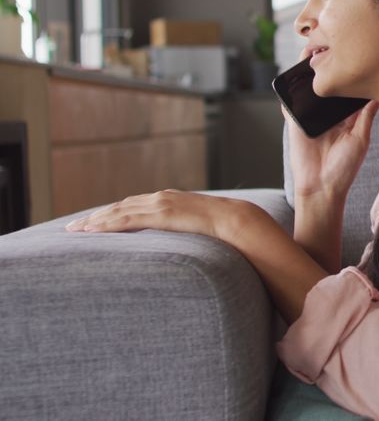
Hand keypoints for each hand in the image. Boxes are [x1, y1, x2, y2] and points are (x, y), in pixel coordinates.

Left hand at [64, 189, 253, 239]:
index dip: (112, 214)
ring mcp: (160, 204)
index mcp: (170, 200)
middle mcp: (161, 198)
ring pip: (118, 211)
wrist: (238, 221)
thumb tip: (185, 247)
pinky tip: (91, 231)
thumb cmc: (225, 229)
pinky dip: (106, 224)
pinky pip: (127, 219)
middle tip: (73, 227)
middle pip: (120, 206)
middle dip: (95, 216)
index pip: (133, 205)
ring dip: (95, 221)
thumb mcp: (200, 228)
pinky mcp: (160, 214)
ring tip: (75, 231)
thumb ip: (187, 231)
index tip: (95, 222)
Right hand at [286, 44, 378, 199]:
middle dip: (325, 65)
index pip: (344, 88)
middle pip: (324, 83)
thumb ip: (366, 115)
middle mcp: (326, 113)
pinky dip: (289, 90)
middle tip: (329, 46)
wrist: (322, 188)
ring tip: (311, 52)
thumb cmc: (344, 167)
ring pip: (306, 88)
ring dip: (307, 72)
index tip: (353, 54)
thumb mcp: (360, 137)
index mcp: (344, 115)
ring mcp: (309, 116)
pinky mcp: (293, 121)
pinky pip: (288, 102)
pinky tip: (294, 76)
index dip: (347, 72)